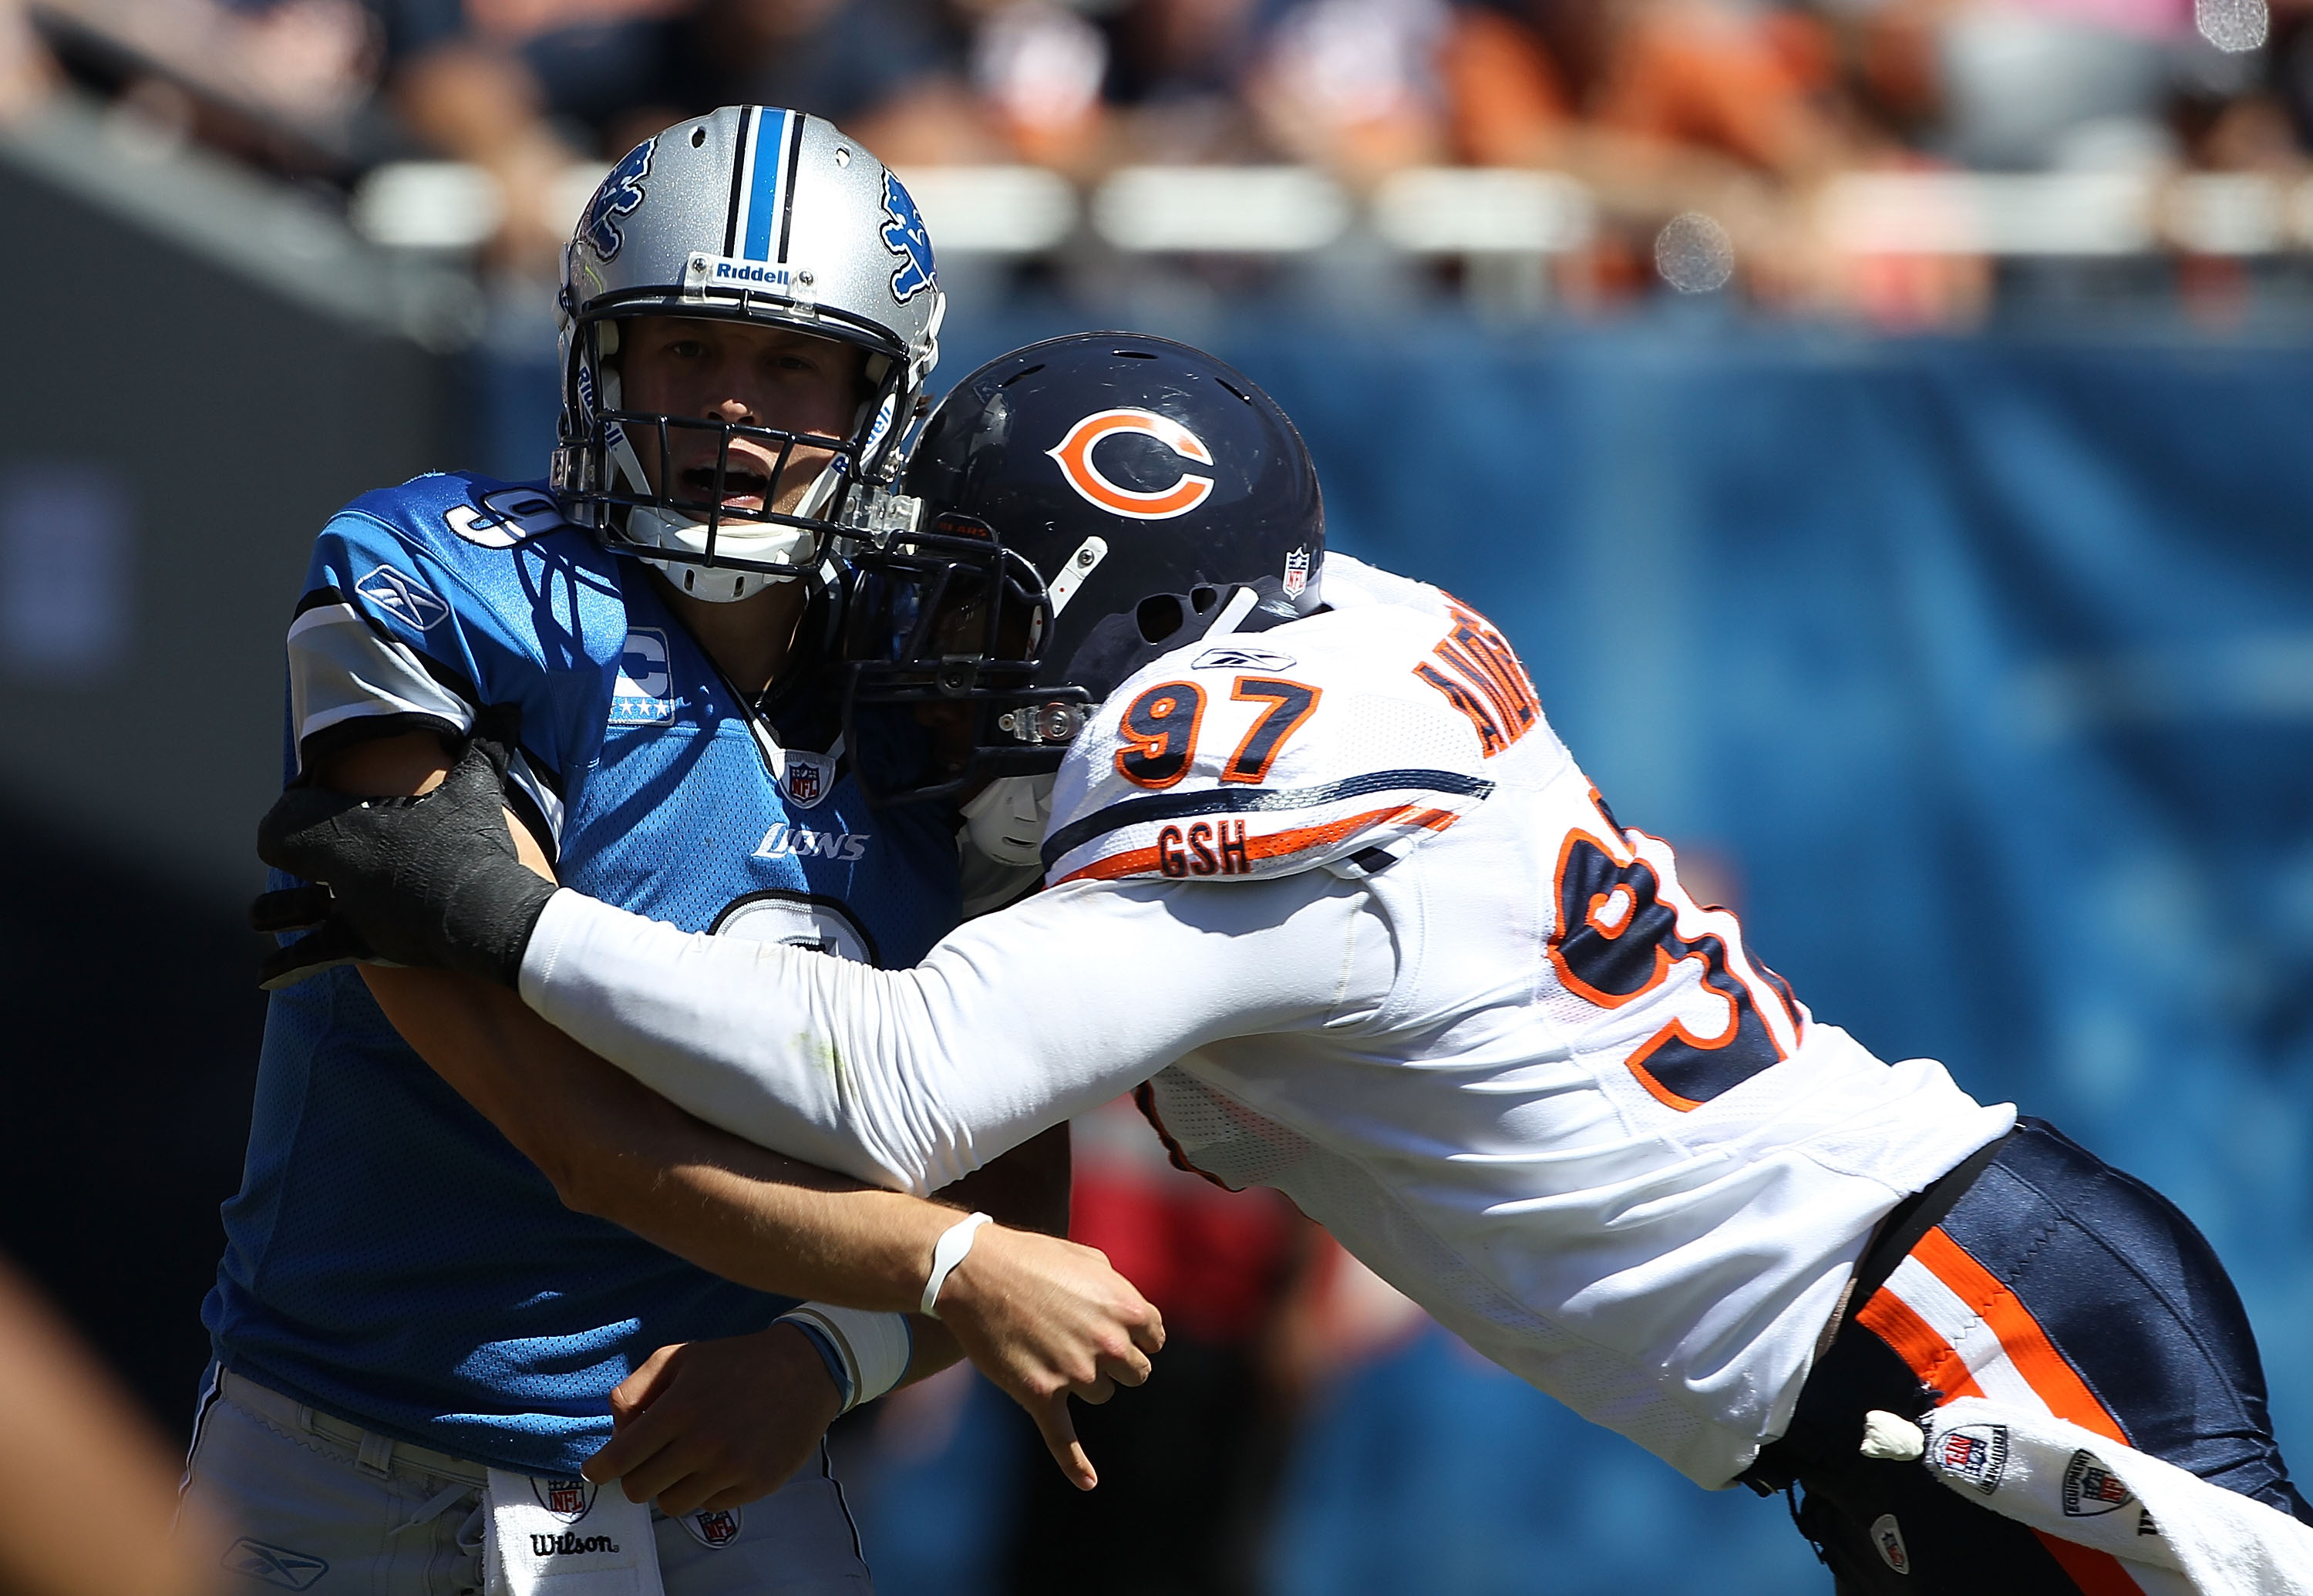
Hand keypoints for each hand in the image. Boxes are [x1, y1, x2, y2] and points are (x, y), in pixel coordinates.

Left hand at [251, 737, 555, 988]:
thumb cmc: (478, 847)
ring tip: (260, 914)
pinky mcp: (360, 944)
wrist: (488, 912)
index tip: (312, 794)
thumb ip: (486, 748)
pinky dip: (285, 966)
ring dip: (275, 909)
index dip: (296, 802)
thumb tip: (509, 710)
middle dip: (284, 844)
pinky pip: (311, 956)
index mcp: (355, 826)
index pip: (293, 808)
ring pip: (289, 908)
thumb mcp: (479, 791)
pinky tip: (263, 976)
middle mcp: (338, 867)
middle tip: (294, 846)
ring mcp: (345, 908)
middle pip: (282, 848)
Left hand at [580, 1325, 843, 1515]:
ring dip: (672, 1486)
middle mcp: (703, 1444)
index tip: (596, 1471)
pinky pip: (710, 1506)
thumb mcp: (679, 1357)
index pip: (620, 1459)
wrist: (805, 1370)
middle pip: (639, 1490)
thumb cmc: (735, 1362)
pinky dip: (707, 1490)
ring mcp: (731, 1469)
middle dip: (637, 1475)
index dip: (599, 1469)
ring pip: (672, 1505)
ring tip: (689, 1459)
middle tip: (652, 1458)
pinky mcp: (756, 1485)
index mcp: (679, 1409)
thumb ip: (635, 1389)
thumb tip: (616, 1431)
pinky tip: (722, 1461)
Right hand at [932, 1224, 1164, 1491]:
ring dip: (1084, 1379)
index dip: (1134, 1334)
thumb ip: (1120, 1290)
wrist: (975, 1273)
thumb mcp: (1090, 1259)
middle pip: (1135, 1373)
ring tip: (1050, 1347)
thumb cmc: (1033, 1259)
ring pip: (1101, 1395)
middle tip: (1083, 1341)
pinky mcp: (1040, 1395)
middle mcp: (1108, 1344)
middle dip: (1116, 1361)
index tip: (1113, 1328)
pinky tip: (1088, 1482)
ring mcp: (1074, 1374)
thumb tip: (1134, 1317)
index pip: (1154, 1339)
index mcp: (1127, 1309)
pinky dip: (1076, 1464)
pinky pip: (1064, 1440)